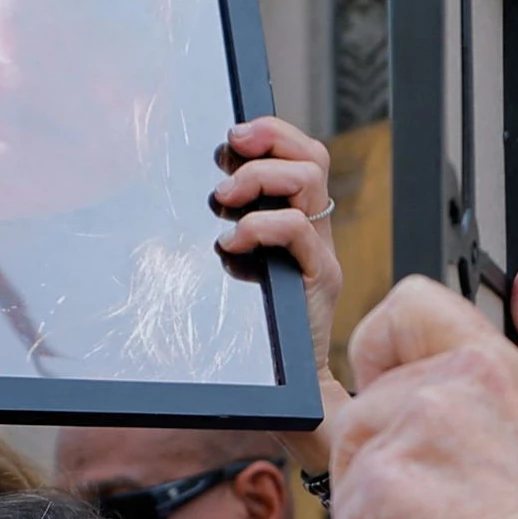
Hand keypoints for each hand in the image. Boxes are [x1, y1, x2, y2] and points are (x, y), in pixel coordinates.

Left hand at [213, 117, 343, 380]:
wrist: (294, 385)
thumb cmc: (259, 330)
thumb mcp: (241, 270)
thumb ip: (230, 236)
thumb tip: (195, 200)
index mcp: (300, 221)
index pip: (301, 154)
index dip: (272, 133)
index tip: (231, 137)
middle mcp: (317, 230)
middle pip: (312, 155)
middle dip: (268, 141)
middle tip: (228, 154)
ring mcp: (322, 252)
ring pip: (309, 181)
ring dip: (259, 180)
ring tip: (225, 203)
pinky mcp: (320, 278)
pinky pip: (297, 230)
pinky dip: (259, 226)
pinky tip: (231, 245)